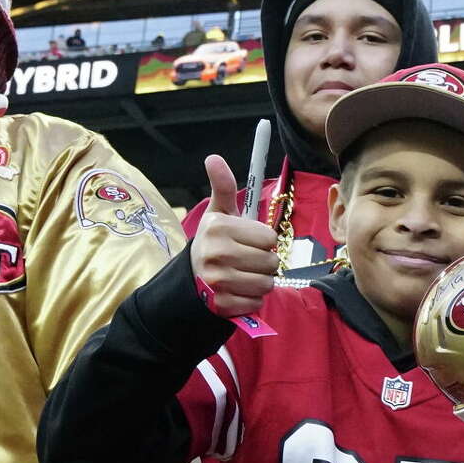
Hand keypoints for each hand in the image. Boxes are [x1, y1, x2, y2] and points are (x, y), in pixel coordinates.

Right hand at [191, 153, 277, 318]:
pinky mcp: (221, 304)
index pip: (270, 238)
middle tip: (247, 260)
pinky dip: (252, 299)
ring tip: (244, 275)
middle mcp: (216, 254)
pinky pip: (257, 303)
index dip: (264, 241)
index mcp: (218, 228)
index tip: (249, 242)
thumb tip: (213, 157)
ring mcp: (217, 281)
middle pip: (271, 262)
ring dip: (261, 282)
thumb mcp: (218, 212)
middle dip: (265, 263)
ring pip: (267, 284)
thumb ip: (223, 186)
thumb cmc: (215, 241)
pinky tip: (238, 291)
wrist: (192, 278)